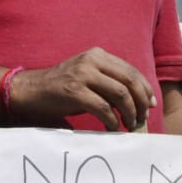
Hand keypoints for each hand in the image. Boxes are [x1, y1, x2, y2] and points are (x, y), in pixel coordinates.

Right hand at [8, 47, 154, 130]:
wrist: (30, 89)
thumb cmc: (62, 87)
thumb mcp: (88, 76)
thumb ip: (109, 82)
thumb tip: (137, 101)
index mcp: (98, 55)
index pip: (131, 70)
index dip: (145, 88)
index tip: (151, 104)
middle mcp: (92, 61)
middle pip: (129, 81)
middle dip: (141, 101)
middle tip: (143, 117)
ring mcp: (82, 75)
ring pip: (120, 94)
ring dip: (129, 112)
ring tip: (130, 124)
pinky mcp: (74, 91)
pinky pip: (103, 108)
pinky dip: (112, 120)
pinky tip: (113, 127)